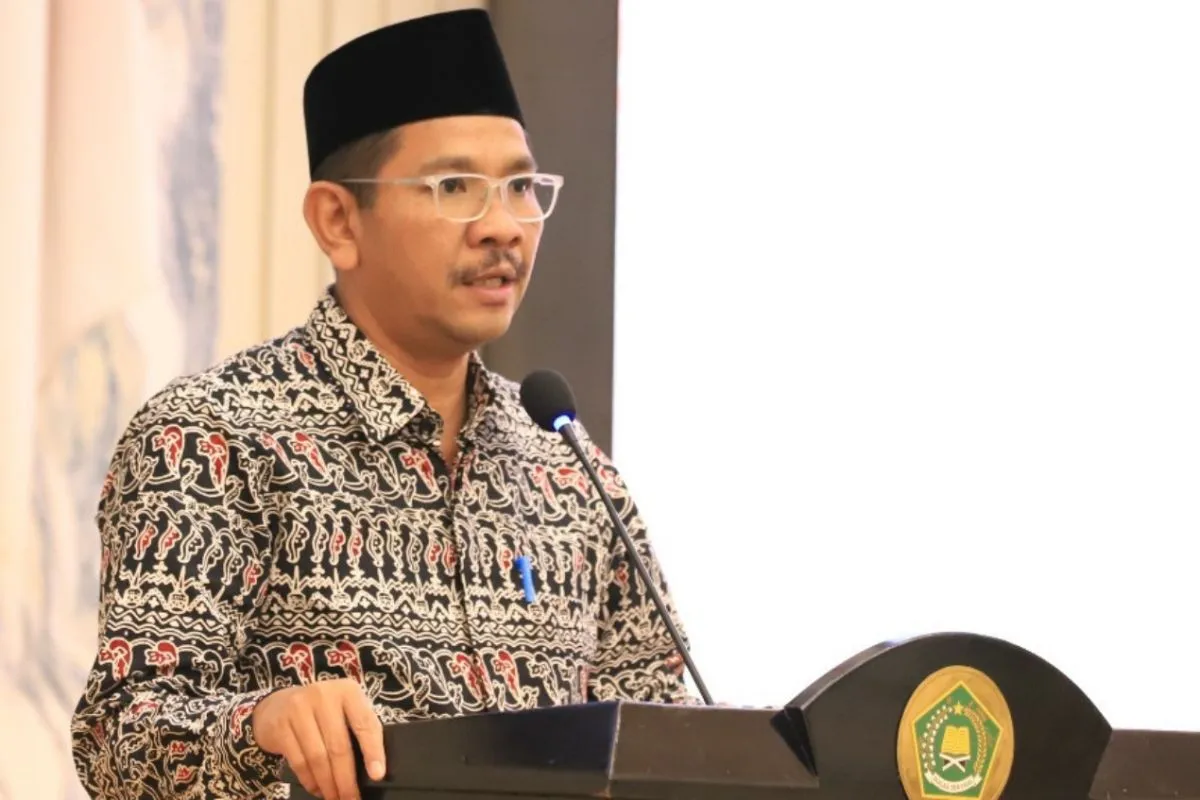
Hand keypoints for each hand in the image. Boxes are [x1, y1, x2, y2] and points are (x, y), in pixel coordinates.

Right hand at [252, 679, 385, 799]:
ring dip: (328, 784)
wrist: (276, 704)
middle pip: (339, 747)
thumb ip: (358, 729)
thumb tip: (373, 769)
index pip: (365, 724)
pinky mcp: (280, 727)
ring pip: (318, 758)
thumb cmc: (320, 710)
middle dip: (346, 780)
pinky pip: (299, 762)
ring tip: (335, 798)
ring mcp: (299, 710)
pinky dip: (310, 781)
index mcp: (348, 691)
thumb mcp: (343, 709)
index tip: (377, 775)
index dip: (373, 751)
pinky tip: (317, 789)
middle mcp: (324, 696)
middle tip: (351, 799)